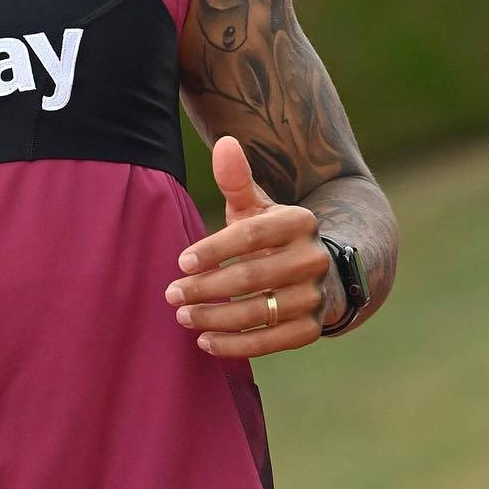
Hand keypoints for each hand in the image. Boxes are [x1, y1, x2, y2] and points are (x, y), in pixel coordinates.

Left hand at [165, 137, 330, 357]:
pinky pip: (274, 341)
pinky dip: (238, 346)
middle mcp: (314, 258)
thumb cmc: (269, 235)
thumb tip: (224, 142)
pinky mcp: (313, 327)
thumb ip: (236, 179)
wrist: (316, 269)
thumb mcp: (254, 206)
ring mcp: (316, 295)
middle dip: (207, 288)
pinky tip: (205, 343)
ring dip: (217, 318)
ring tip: (183, 318)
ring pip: (262, 312)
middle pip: (254, 276)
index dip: (215, 249)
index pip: (252, 235)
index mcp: (299, 222)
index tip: (180, 261)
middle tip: (171, 294)